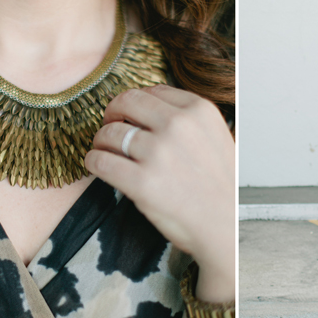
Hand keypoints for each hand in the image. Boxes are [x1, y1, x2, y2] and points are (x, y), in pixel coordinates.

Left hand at [85, 85, 234, 297]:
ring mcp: (158, 153)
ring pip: (109, 132)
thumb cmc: (219, 186)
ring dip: (100, 141)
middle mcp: (178, 125)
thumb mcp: (217, 137)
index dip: (135, 103)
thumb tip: (149, 106)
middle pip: (126, 102)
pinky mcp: (140, 182)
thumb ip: (188, 118)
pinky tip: (98, 166)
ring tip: (104, 151)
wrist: (224, 226)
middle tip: (110, 127)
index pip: (152, 91)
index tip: (130, 115)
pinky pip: (100, 161)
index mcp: (199, 110)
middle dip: (112, 113)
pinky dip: (93, 162)